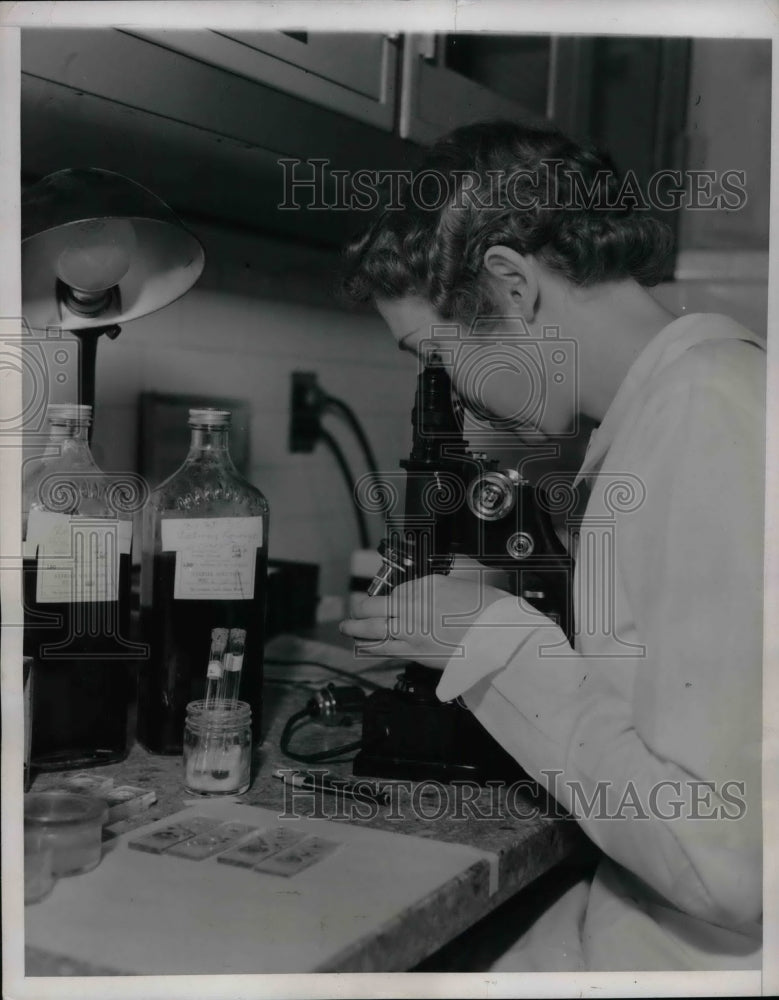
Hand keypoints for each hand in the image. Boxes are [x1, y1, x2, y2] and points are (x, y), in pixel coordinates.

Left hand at [339, 572, 509, 660]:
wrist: (499, 636)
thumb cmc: (490, 610)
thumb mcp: (468, 582)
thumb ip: (446, 582)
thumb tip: (439, 585)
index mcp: (427, 584)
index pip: (399, 589)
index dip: (391, 596)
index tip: (388, 600)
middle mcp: (413, 605)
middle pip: (375, 606)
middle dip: (361, 608)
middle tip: (355, 610)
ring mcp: (411, 630)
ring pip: (373, 629)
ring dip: (356, 628)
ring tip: (347, 627)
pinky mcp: (415, 652)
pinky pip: (383, 649)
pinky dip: (369, 646)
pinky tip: (361, 646)